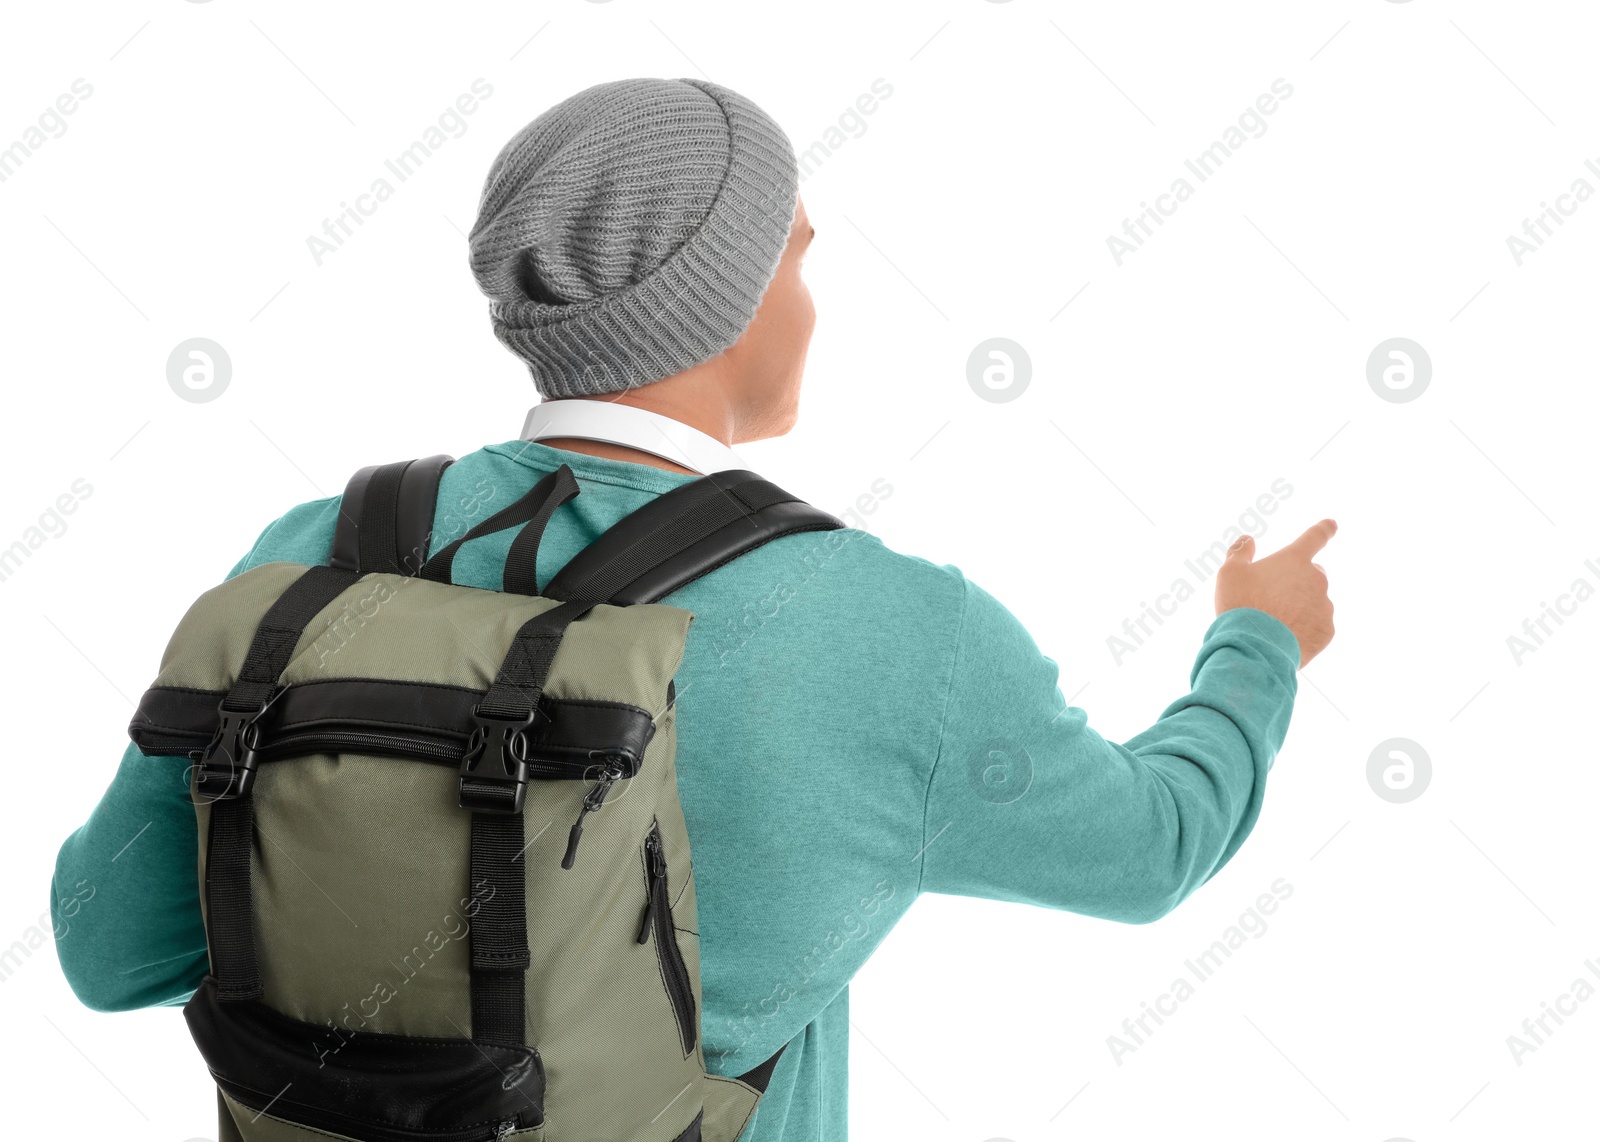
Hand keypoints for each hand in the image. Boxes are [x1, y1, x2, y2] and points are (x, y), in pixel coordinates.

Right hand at [1214, 519, 1336, 667]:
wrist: (1255, 648)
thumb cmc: (1241, 606)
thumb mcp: (1229, 574)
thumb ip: (1240, 553)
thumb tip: (1247, 539)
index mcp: (1294, 560)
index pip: (1315, 537)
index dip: (1324, 529)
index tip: (1332, 524)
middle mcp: (1316, 579)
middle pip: (1311, 574)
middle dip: (1296, 582)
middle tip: (1271, 599)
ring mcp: (1324, 606)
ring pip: (1313, 602)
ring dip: (1298, 608)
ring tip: (1272, 624)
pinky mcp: (1327, 631)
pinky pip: (1316, 626)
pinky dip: (1303, 630)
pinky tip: (1283, 638)